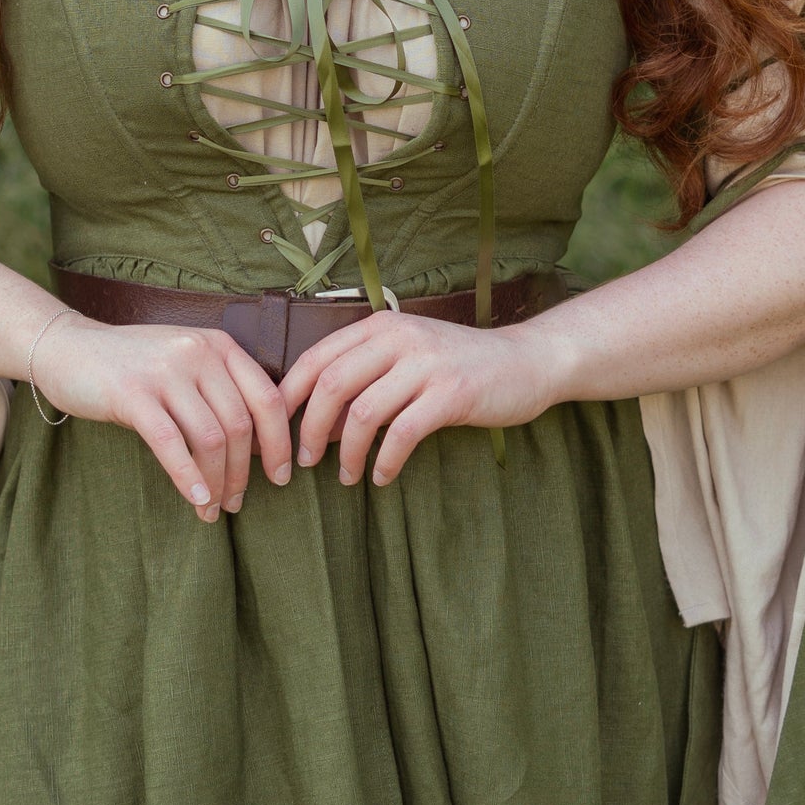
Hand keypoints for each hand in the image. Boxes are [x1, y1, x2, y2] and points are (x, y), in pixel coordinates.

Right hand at [32, 315, 291, 521]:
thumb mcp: (184, 363)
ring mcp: (165, 371)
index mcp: (218, 346)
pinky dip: (187, 477)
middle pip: (239, 425)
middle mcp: (197, 352)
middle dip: (243, 472)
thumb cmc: (130, 365)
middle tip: (236, 502)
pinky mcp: (131, 392)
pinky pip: (171, 442)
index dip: (278, 443)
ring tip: (213, 509)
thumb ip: (219, 389)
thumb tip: (258, 447)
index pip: (267, 398)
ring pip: (210, 438)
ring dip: (216, 481)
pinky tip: (195, 500)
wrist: (66, 348)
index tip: (280, 476)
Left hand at [280, 313, 563, 486]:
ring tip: (345, 476)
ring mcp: (427, 364)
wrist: (527, 361)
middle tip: (304, 461)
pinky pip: (402, 433)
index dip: (288, 397)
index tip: (277, 430)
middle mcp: (400, 338)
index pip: (316, 358)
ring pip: (363, 413)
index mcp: (381, 326)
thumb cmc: (460, 364)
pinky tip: (383, 477)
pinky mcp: (452, 393)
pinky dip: (385, 461)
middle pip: (331, 386)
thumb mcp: (409, 353)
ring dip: (346, 453)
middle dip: (310, 429)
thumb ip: (367, 372)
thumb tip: (318, 416)